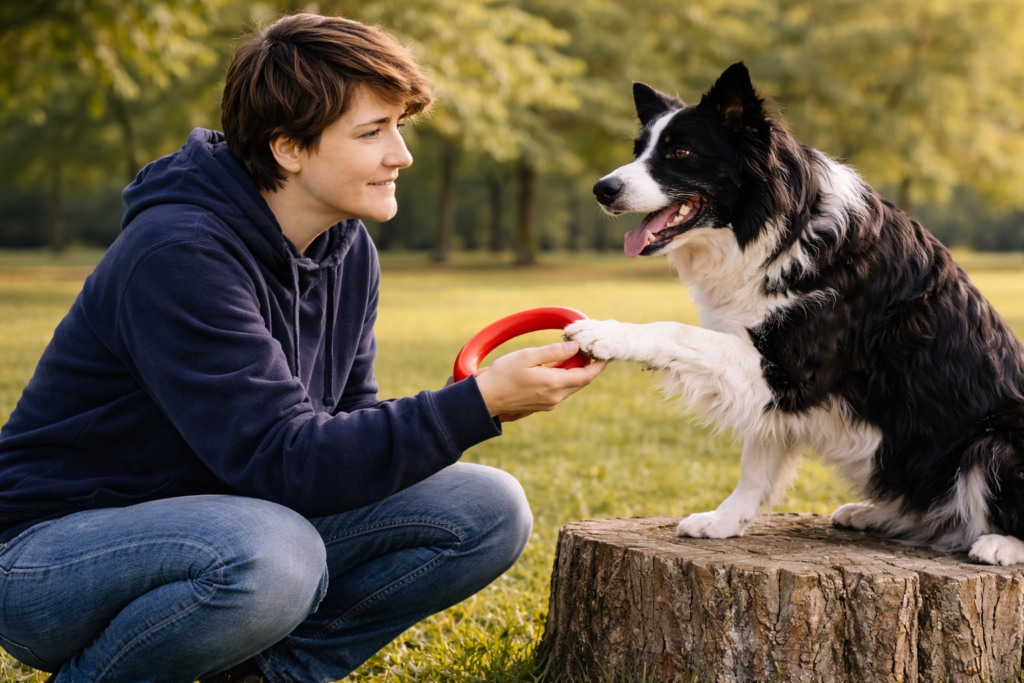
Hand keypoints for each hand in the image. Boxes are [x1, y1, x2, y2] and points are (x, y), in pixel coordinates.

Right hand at [474, 341, 606, 418]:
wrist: (486, 398)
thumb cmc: (503, 375)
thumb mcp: (528, 356)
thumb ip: (553, 352)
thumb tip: (575, 347)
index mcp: (555, 384)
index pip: (586, 376)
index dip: (599, 365)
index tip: (605, 354)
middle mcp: (555, 397)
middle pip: (581, 382)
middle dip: (588, 367)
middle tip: (588, 350)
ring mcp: (549, 403)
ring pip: (571, 387)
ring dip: (575, 373)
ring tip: (572, 355)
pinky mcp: (541, 406)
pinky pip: (560, 391)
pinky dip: (564, 379)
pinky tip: (557, 368)